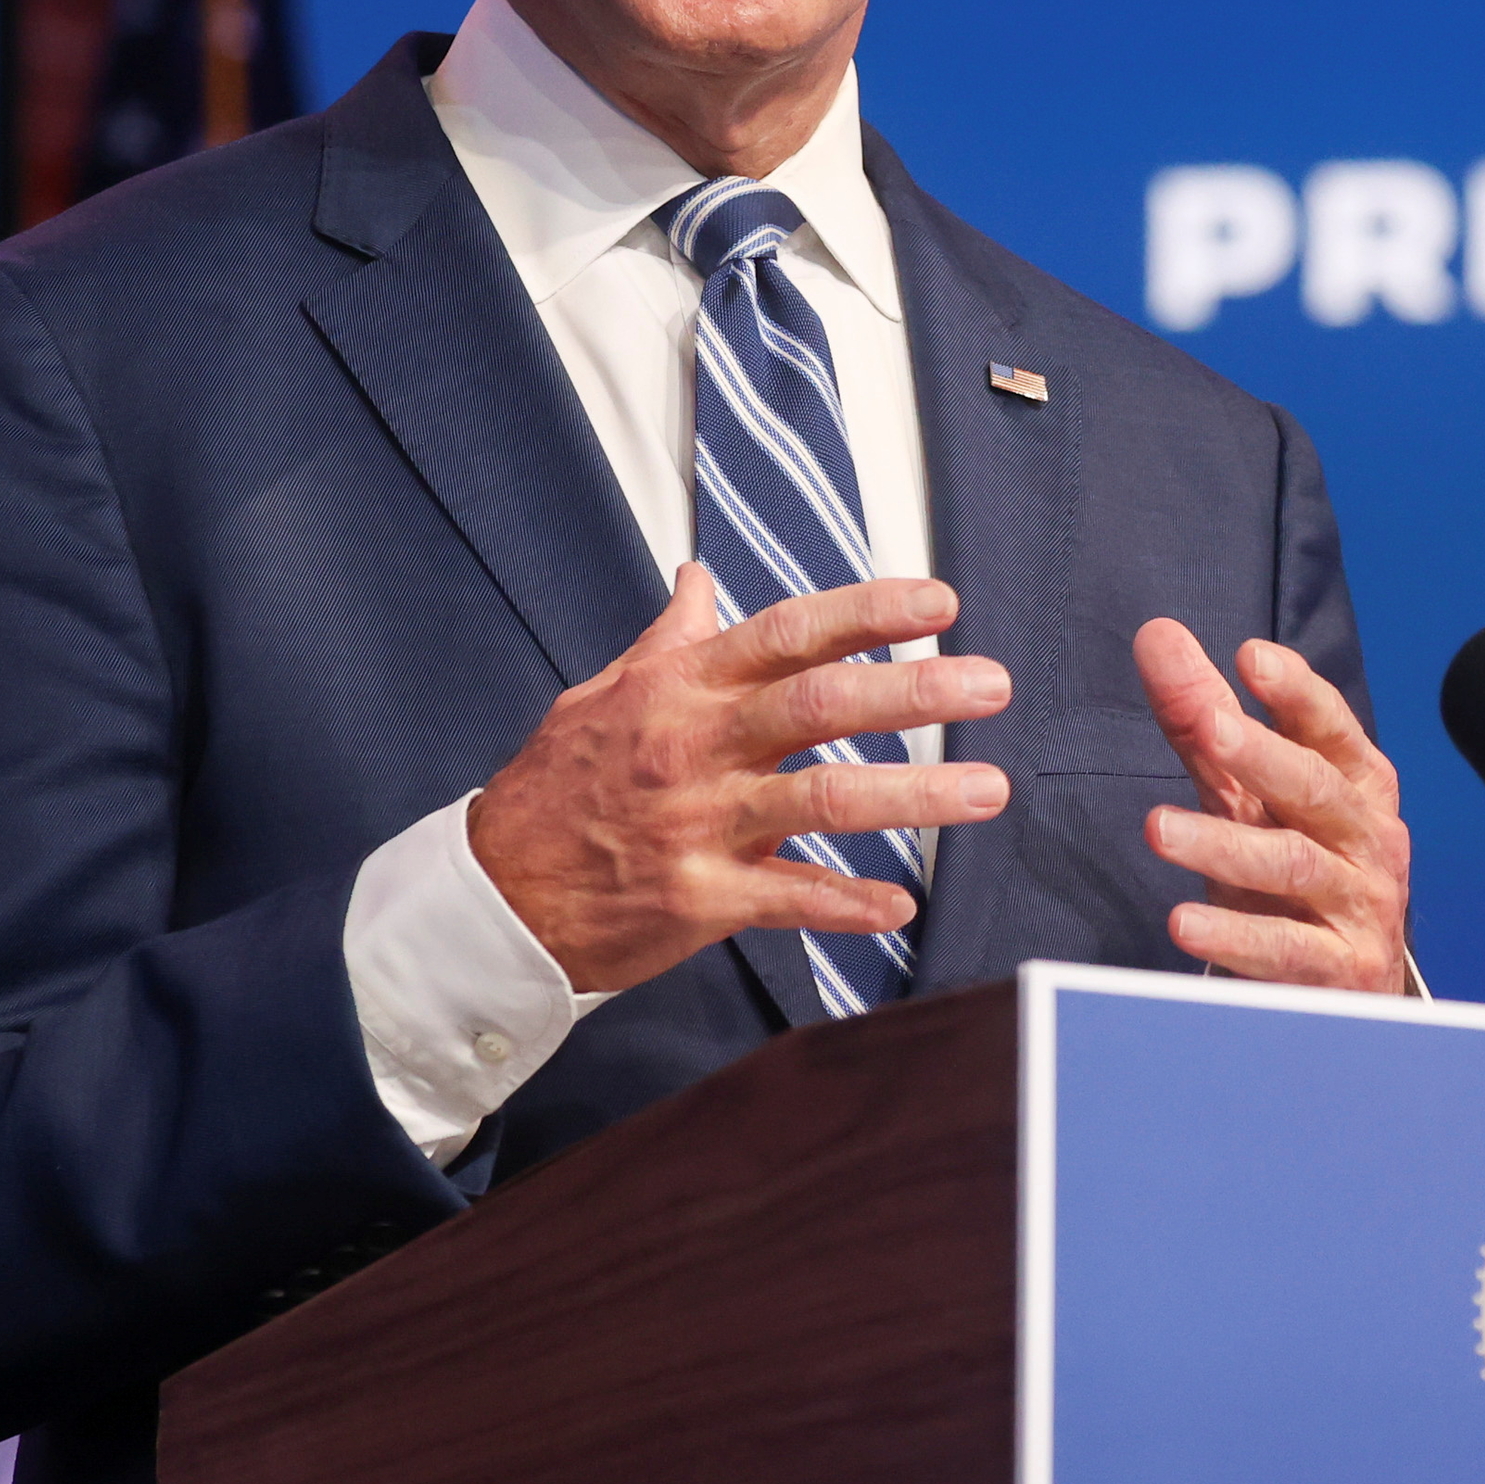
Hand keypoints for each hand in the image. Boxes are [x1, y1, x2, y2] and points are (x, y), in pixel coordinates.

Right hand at [469, 564, 1013, 990]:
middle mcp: (695, 747)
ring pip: (823, 801)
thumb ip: (667, 640)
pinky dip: (848, 904)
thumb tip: (698, 578)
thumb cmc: (556, 788)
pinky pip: (788, 899)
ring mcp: (697, 824)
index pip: (788, 633)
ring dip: (915, 796)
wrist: (492, 896)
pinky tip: (901, 905)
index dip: (867, 612)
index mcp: (680, 689)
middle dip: (916, 691)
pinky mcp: (696, 899)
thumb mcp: (602, 694)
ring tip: (988, 789)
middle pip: (820, 706)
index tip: (940, 602)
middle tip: (992, 684)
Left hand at [1134, 619, 1412, 992]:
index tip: (1251, 657)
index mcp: (1357, 785)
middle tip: (1209, 728)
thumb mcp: (1252, 797)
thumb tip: (1159, 636)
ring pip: (1294, 866)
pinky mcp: (1338, 970)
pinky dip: (1234, 937)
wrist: (1351, 988)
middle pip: (1316, 789)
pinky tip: (1183, 922)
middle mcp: (1367, 839)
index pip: (1331, 728)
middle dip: (1263, 755)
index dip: (1296, 693)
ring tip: (1159, 830)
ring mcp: (1359, 906)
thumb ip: (1206, 721)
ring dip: (1224, 846)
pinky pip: (1284, 948)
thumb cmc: (1297, 876)